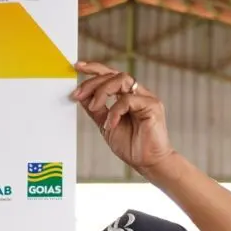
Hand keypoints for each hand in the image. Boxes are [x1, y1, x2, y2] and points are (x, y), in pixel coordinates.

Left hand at [72, 62, 173, 176]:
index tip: (77, 67)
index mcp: (127, 95)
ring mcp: (146, 97)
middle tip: (78, 95)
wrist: (147, 163)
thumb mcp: (105, 125)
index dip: (94, 68)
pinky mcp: (153, 105)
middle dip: (93, 82)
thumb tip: (81, 96)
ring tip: (94, 108)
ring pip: (122, 80)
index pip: (110, 75)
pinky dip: (115, 111)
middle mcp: (137, 93)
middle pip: (113, 74)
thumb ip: (96, 109)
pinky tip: (111, 124)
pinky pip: (129, 99)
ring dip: (103, 91)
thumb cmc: (131, 146)